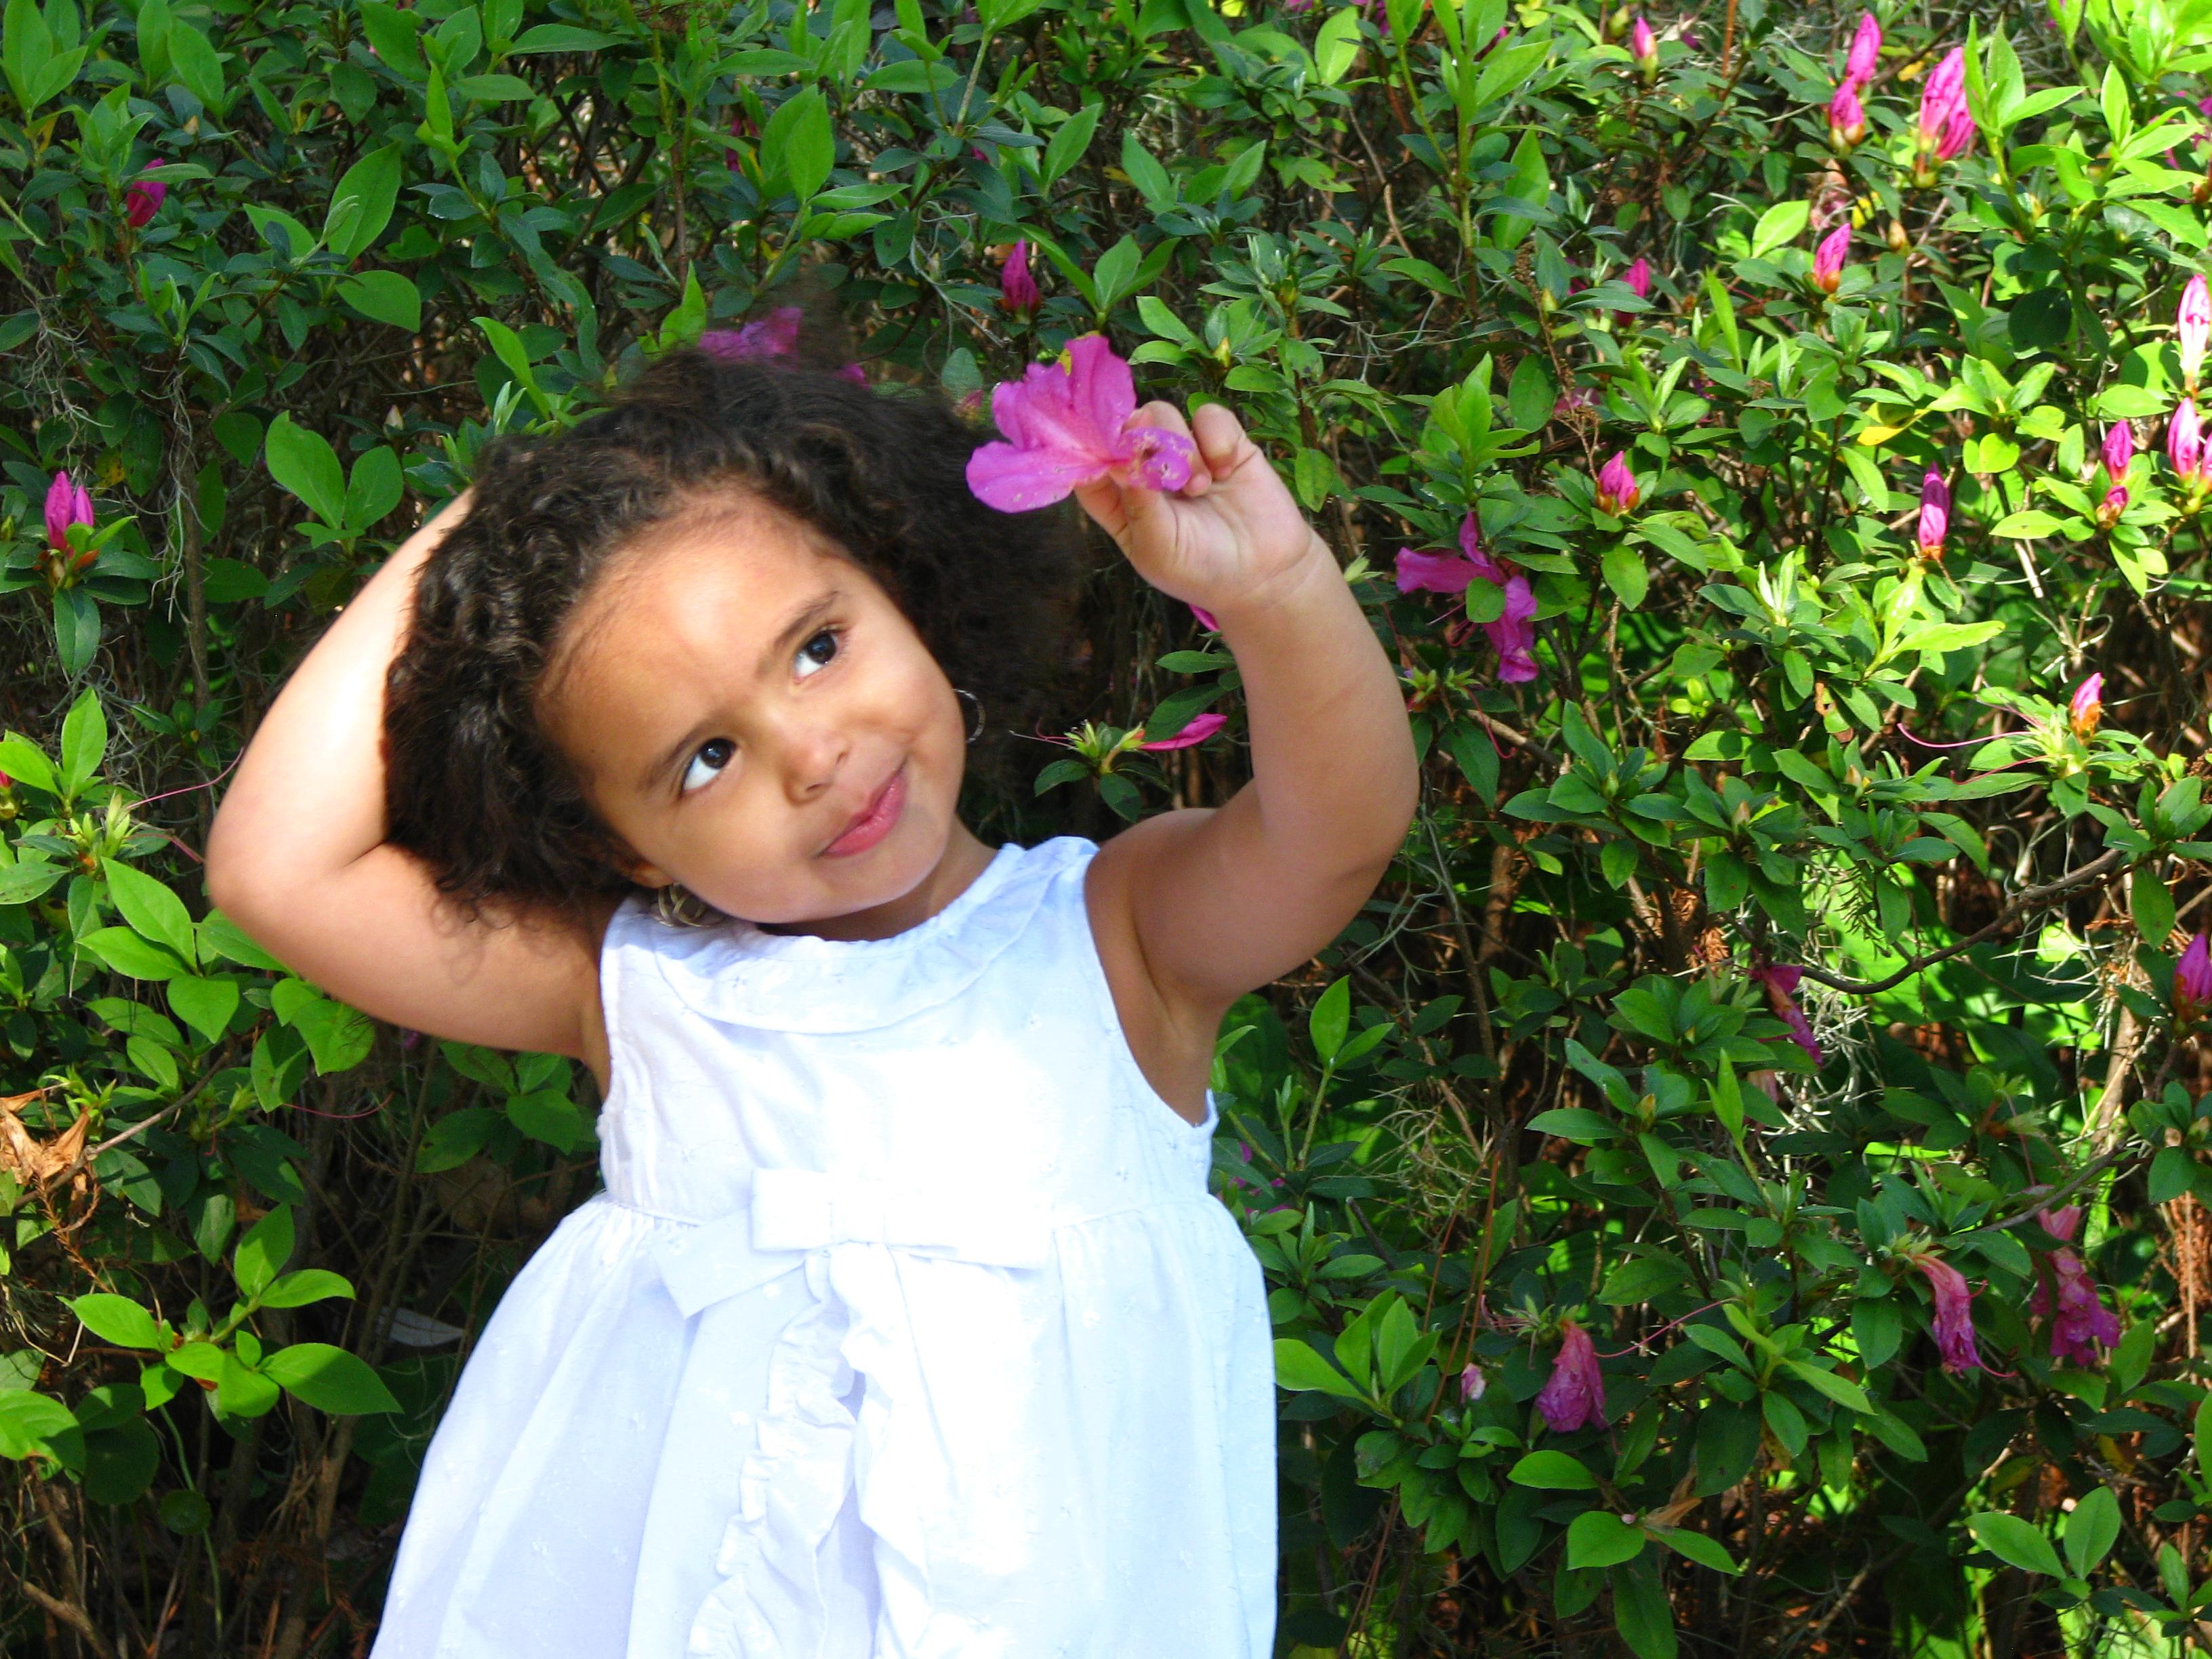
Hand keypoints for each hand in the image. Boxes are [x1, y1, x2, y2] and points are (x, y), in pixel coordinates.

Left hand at [1071, 402, 1326, 620]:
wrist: (1266, 576)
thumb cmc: (1201, 571)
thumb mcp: (1158, 546)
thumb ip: (1137, 501)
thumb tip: (1121, 454)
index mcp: (1121, 502)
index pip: (1090, 462)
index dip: (1091, 448)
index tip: (1109, 449)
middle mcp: (1148, 472)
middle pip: (1126, 427)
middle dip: (1143, 444)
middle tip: (1168, 478)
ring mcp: (1185, 454)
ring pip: (1163, 414)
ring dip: (1180, 447)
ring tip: (1200, 487)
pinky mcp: (1223, 443)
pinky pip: (1209, 415)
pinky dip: (1215, 438)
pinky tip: (1225, 471)